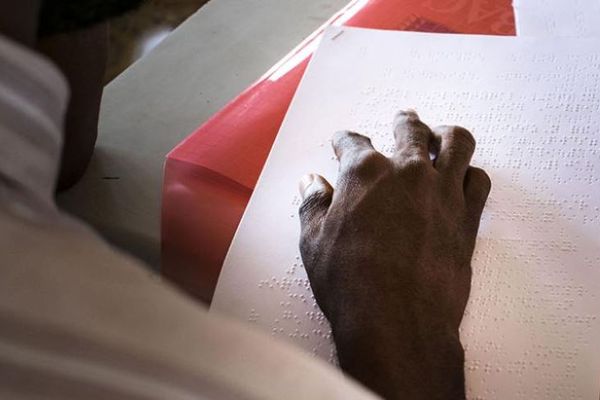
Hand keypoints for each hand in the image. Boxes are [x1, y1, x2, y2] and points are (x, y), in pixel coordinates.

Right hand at [298, 111, 490, 399]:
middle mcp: (407, 172)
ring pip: (456, 143)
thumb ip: (313, 204)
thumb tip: (311, 183)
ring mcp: (442, 192)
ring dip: (446, 135)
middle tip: (403, 118)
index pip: (353, 143)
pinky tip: (463, 177)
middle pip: (411, 130)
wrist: (396, 321)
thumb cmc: (349, 282)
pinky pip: (478, 181)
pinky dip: (470, 173)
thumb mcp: (313, 242)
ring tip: (442, 135)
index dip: (345, 140)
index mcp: (364, 173)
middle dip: (404, 121)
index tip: (343, 141)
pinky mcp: (467, 217)